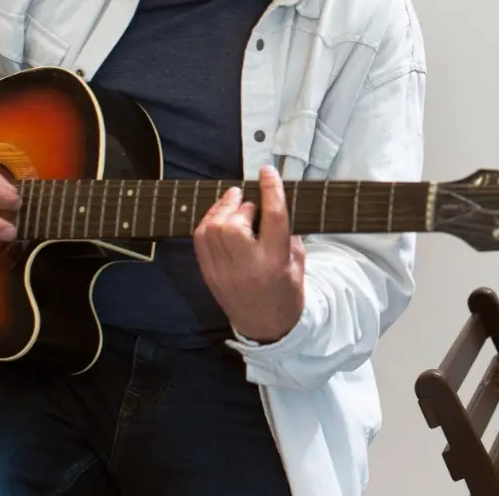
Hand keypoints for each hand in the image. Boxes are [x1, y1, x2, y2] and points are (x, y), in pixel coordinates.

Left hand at [193, 165, 305, 343]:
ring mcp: (225, 271)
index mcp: (276, 261)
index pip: (274, 217)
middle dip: (242, 205)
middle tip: (250, 203)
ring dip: (222, 209)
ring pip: (213, 229)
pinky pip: (200, 239)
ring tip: (233, 202)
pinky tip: (218, 216)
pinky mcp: (209, 274)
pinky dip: (207, 221)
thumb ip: (288, 231)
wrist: (267, 327)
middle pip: (235, 223)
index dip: (271, 190)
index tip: (268, 171)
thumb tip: (274, 201)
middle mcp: (249, 266)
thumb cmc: (286, 291)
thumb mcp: (298, 260)